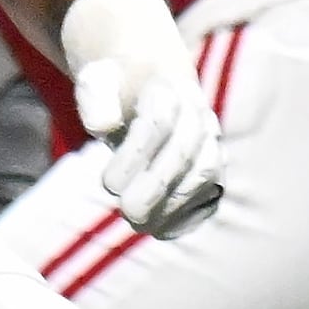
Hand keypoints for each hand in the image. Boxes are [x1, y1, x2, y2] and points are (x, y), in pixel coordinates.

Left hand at [62, 0, 222, 236]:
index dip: (135, 156)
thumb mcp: (96, 78)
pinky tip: (163, 230)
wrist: (146, 78)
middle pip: (187, 151)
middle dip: (159, 186)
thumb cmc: (116, 84)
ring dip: (176, 203)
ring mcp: (210, 140)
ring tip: (143, 226)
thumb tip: (102, 127)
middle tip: (128, 214)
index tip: (106, 186)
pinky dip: (191, 213)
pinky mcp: (211, 164)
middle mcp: (198, 114)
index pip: (159, 121)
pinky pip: (212, 190)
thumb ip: (96, 96)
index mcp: (169, 86)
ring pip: (206, 172)